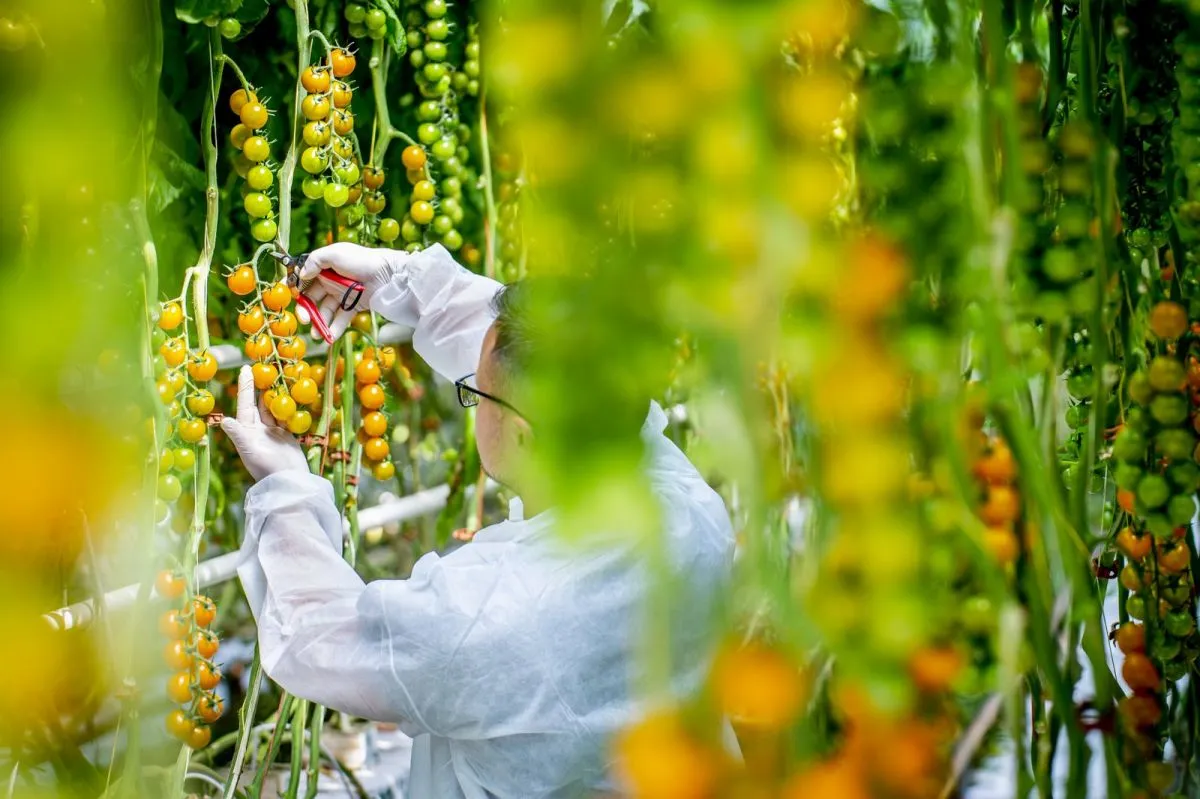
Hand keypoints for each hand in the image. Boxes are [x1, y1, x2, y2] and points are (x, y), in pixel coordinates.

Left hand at [220, 365, 309, 481]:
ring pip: (272, 407)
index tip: (246, 369)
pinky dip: (286, 404)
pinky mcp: (286, 435)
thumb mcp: (249, 450)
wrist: (289, 480)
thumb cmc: (266, 467)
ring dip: (273, 392)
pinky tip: (290, 394)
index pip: (245, 403)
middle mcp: (258, 429)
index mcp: (247, 430)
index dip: (245, 386)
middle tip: (262, 367)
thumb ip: (238, 435)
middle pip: (258, 402)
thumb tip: (224, 420)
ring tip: (276, 376)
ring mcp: (272, 431)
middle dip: (259, 385)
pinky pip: (285, 415)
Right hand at [295, 242, 407, 340]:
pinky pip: (341, 318)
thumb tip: (302, 274)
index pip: (304, 278)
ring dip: (319, 323)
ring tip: (316, 335)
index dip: (294, 287)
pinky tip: (330, 337)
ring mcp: (342, 294)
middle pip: (312, 298)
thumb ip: (315, 261)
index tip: (286, 297)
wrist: (388, 274)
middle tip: (304, 320)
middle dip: (306, 310)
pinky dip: (335, 328)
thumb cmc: (361, 260)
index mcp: (324, 266)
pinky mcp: (353, 306)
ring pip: (326, 311)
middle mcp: (331, 281)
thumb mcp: (335, 253)